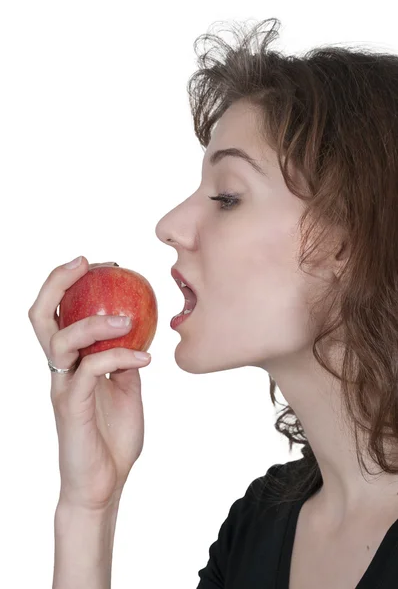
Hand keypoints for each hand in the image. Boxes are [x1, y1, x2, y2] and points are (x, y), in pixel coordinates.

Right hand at [28, 257, 150, 510]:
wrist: (103, 484)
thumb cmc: (111, 436)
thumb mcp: (125, 388)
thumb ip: (123, 361)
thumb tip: (137, 336)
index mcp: (69, 362)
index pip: (56, 313)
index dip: (65, 282)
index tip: (93, 263)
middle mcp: (59, 369)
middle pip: (41, 316)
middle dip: (58, 282)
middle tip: (85, 263)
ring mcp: (63, 386)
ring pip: (60, 339)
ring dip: (94, 321)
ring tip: (127, 319)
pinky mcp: (73, 406)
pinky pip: (92, 370)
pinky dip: (120, 356)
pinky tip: (145, 358)